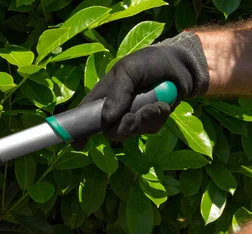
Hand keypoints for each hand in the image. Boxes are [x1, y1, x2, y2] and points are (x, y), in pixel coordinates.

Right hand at [77, 31, 208, 144]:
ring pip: (130, 132)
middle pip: (109, 132)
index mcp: (103, 96)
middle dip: (124, 125)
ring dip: (144, 120)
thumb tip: (108, 119)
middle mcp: (115, 110)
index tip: (77, 144)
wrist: (182, 66)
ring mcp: (132, 117)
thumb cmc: (150, 63)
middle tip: (135, 114)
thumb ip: (117, 93)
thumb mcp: (129, 70)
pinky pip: (148, 130)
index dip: (79, 131)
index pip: (85, 116)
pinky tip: (163, 106)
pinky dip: (157, 119)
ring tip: (155, 105)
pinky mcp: (149, 122)